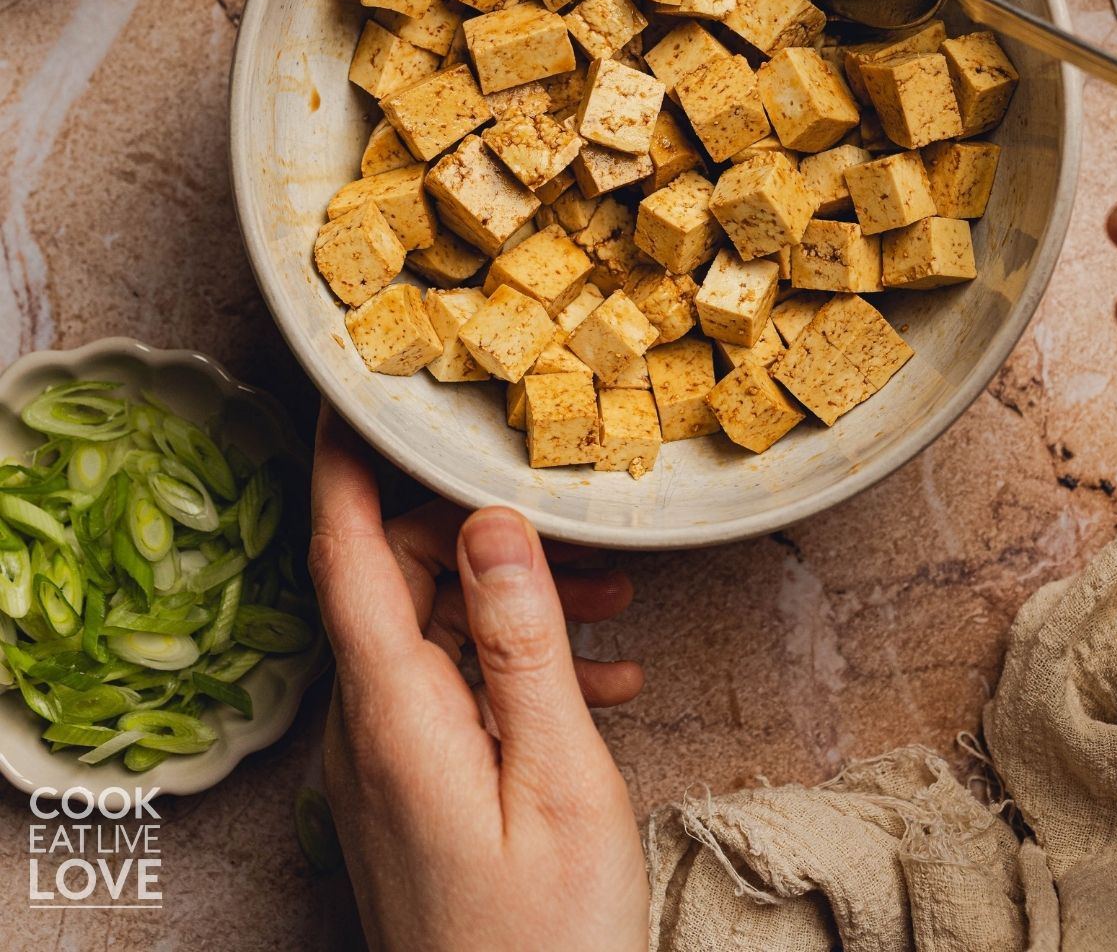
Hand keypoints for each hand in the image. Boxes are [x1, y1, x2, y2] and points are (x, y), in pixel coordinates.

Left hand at [308, 404, 649, 951]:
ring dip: (514, 603)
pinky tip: (597, 678)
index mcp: (390, 711)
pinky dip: (514, 668)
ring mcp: (383, 762)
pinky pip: (448, 692)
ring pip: (432, 633)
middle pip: (397, 578)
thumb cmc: (545, 940)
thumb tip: (492, 520)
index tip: (352, 383)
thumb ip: (522, 641)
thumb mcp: (556, 777)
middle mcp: (367, 727)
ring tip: (614, 604)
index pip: (344, 548)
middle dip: (480, 532)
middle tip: (576, 527)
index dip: (340, 456)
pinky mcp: (409, 790)